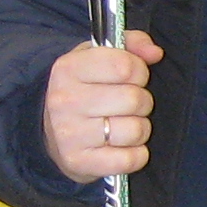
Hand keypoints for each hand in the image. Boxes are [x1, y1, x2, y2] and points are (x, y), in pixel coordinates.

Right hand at [44, 31, 162, 182]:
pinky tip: (122, 147)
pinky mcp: (79, 162)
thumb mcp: (98, 58)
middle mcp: (65, 100)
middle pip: (135, 99)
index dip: (140, 72)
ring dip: (140, 129)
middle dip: (142, 102)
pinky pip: (132, 159)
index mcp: (68, 68)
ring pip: (136, 130)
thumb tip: (154, 52)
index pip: (126, 66)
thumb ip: (130, 44)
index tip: (133, 77)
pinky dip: (136, 155)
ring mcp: (70, 134)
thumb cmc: (84, 91)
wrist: (52, 133)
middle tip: (128, 105)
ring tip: (124, 125)